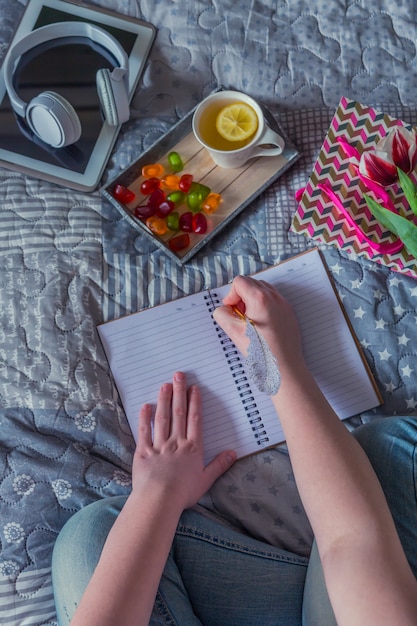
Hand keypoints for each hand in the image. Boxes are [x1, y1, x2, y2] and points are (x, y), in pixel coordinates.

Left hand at [132, 372, 235, 510]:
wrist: (159, 500)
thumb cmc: (184, 493)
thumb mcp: (206, 480)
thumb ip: (219, 465)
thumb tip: (233, 452)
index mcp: (192, 448)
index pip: (194, 420)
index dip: (195, 402)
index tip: (194, 387)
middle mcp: (176, 442)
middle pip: (179, 413)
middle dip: (179, 392)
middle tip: (179, 375)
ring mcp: (158, 445)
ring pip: (162, 418)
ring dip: (164, 400)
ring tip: (165, 385)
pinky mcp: (143, 451)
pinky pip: (144, 431)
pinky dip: (144, 418)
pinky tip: (146, 406)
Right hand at [213, 275, 303, 372]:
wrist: (284, 368)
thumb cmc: (262, 352)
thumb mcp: (233, 332)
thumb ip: (222, 314)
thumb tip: (224, 309)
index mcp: (260, 299)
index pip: (239, 282)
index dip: (231, 295)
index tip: (232, 310)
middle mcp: (275, 298)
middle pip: (251, 283)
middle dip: (241, 296)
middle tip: (239, 316)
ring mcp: (284, 304)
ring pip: (263, 290)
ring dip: (252, 300)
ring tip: (249, 320)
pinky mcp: (289, 313)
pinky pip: (273, 300)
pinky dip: (264, 306)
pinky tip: (261, 325)